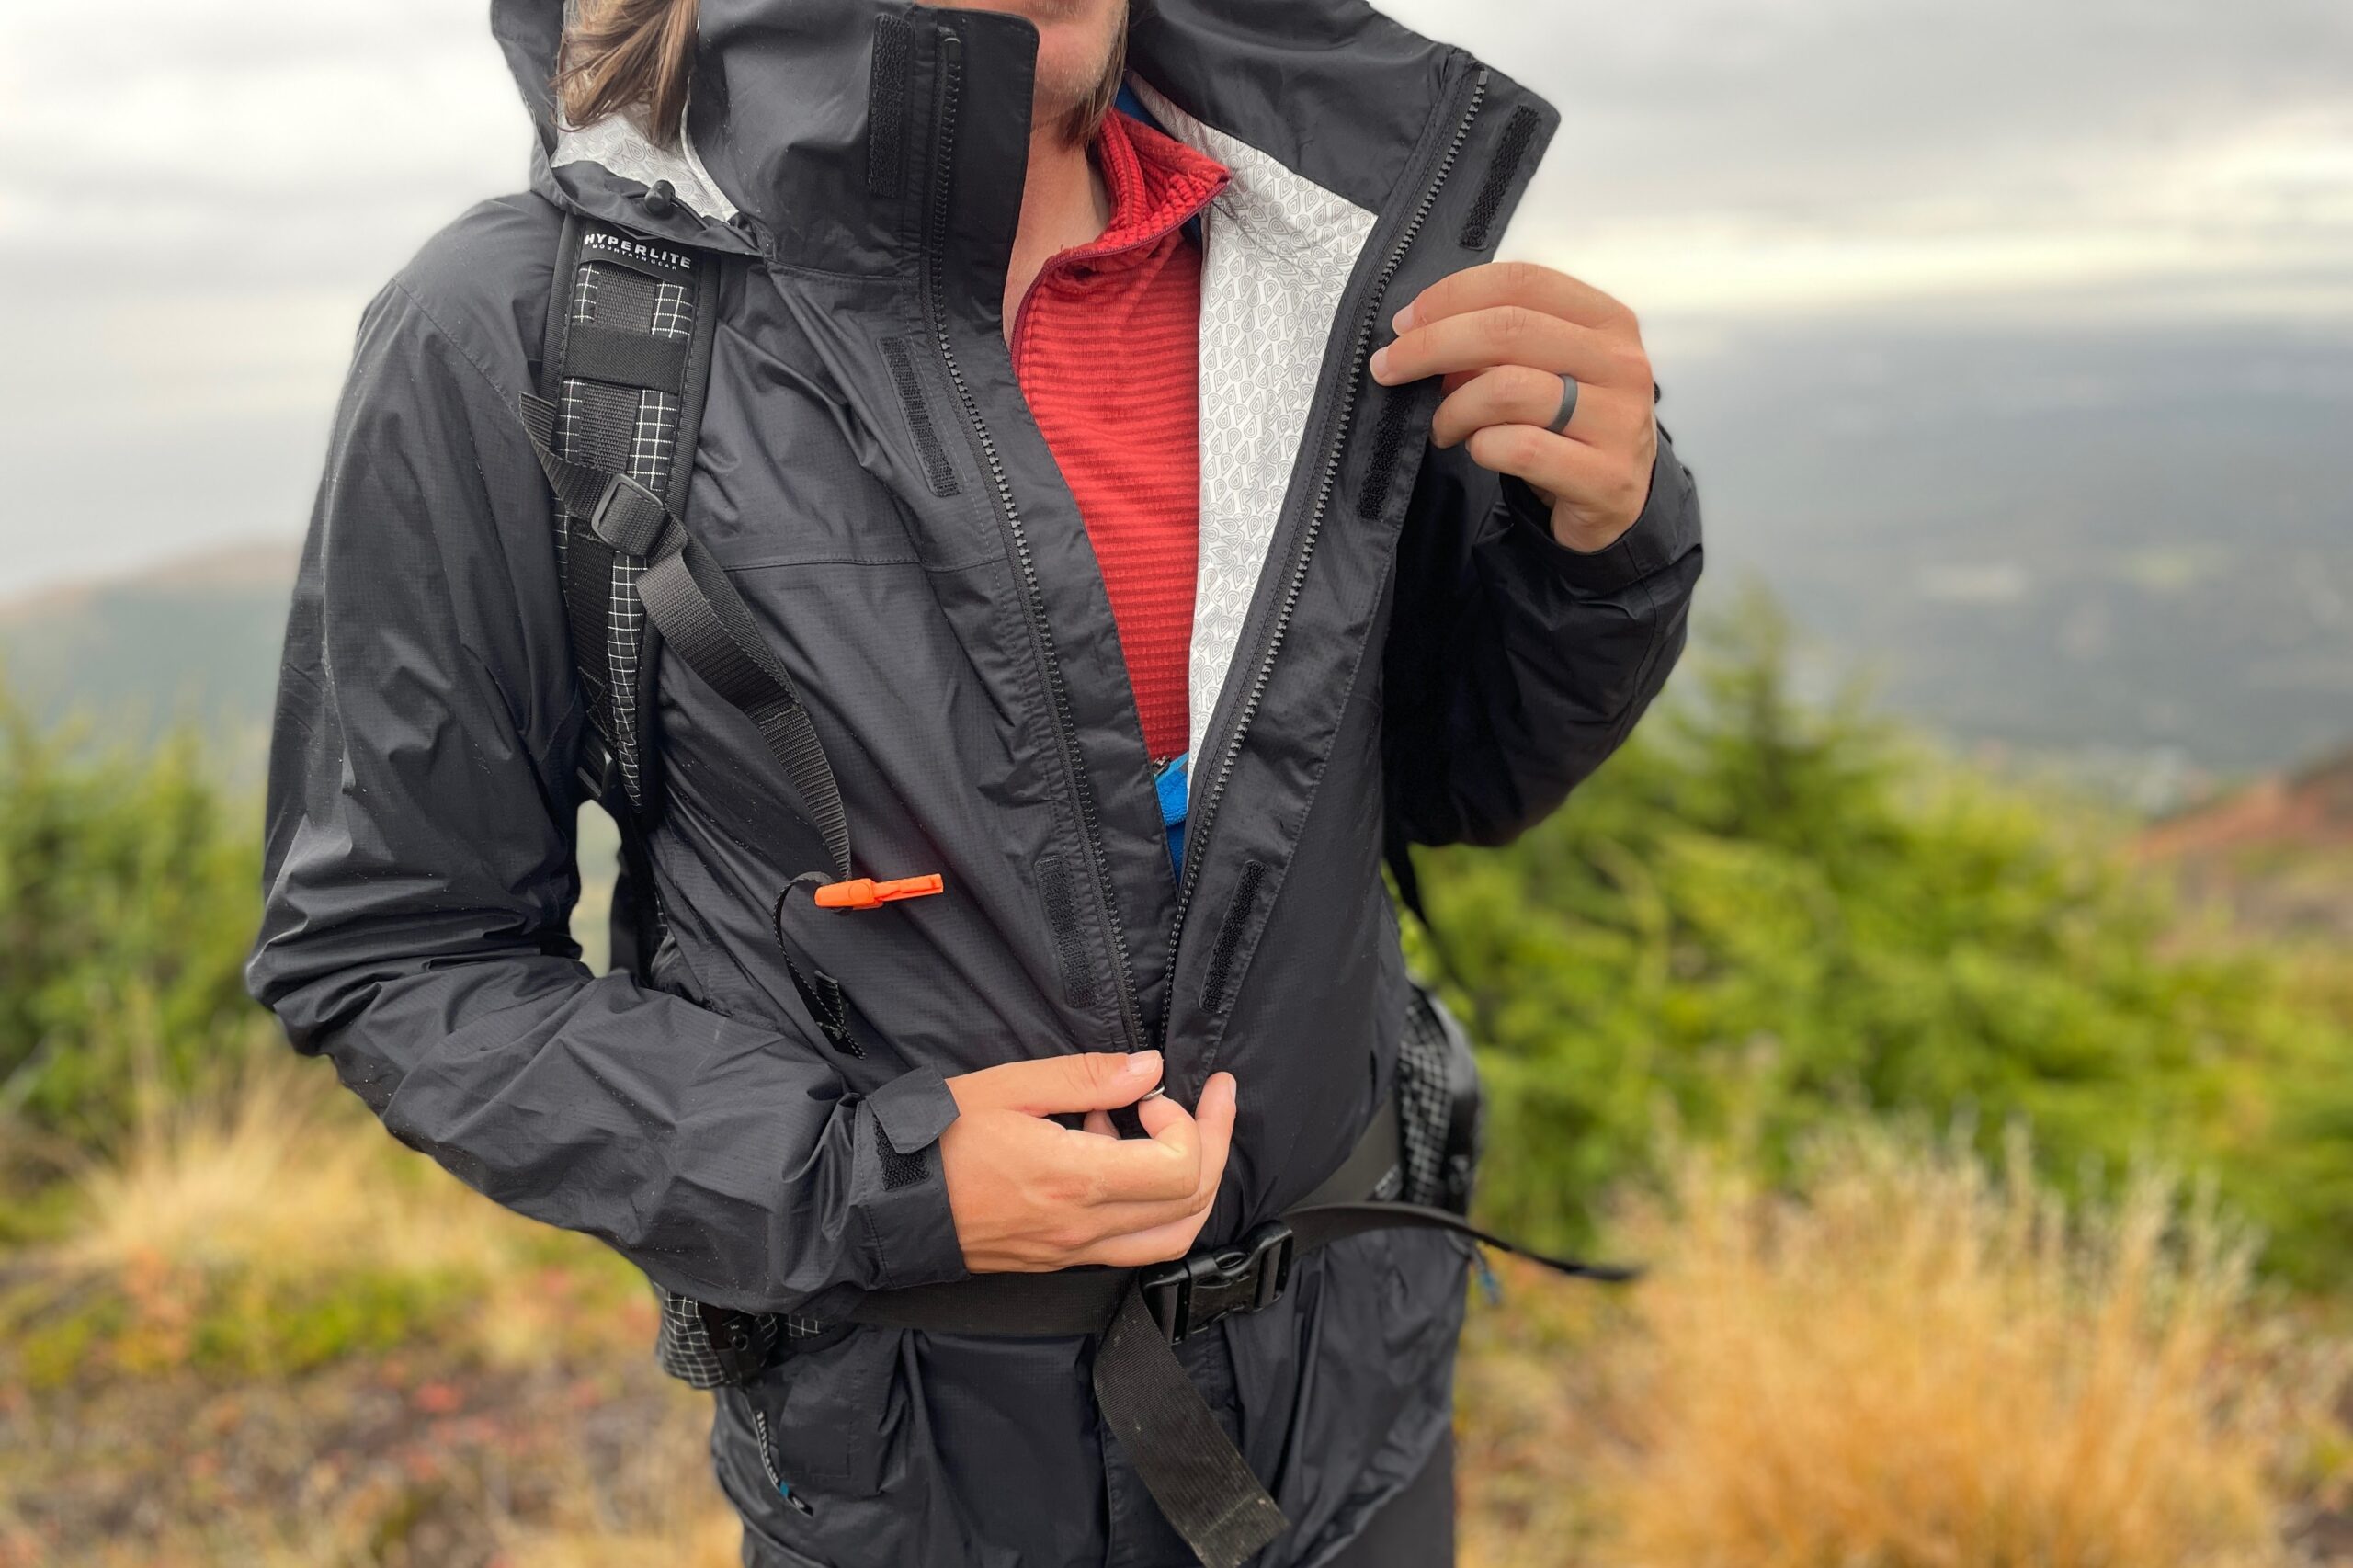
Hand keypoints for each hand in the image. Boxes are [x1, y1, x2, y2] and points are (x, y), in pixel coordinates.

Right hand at [939, 1050, 1238, 1272]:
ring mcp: (1073, 1252)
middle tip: (1212, 1098)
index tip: (1152, 1092)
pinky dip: (1150, 1203)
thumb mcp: (1009, 1088)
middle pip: (1191, 1203)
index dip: (1188, 1124)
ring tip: (1172, 1130)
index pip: (1180, 1170)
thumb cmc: (936, 1139)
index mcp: (1074, 1183)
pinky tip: (1112, 1154)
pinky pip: (1134, 1244)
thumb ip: (1087, 1078)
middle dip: (1214, 1143)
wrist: (882, 1203)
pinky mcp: (1061, 1259)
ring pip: (1172, 1235)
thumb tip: (1149, 1067)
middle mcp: (1083, 1229)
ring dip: (1193, 1183)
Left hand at [1370, 260, 1657, 553]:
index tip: (1406, 322)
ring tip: (1442, 426)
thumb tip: (1422, 337)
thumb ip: (1496, 345)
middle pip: (1508, 329)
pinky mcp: (1605, 476)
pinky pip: (1520, 449)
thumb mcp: (1543, 371)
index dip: (1453, 295)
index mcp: (1607, 321)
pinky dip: (1481, 447)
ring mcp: (1619, 421)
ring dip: (1453, 408)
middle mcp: (1621, 363)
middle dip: (1432, 345)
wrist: (1616, 503)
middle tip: (1390, 368)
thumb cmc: (1569, 426)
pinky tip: (1477, 450)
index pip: (1522, 282)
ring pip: (1508, 389)